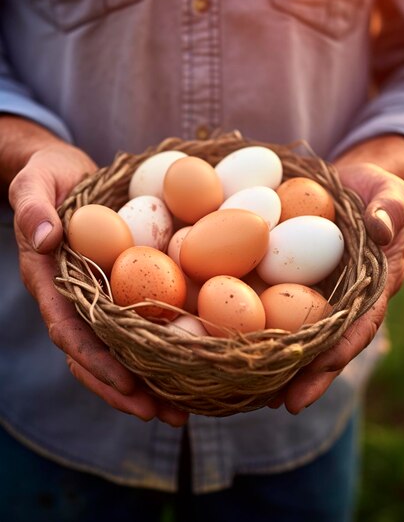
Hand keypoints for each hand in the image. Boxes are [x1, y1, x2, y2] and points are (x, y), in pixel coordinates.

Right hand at [9, 144, 187, 426]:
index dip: (95, 358)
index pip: (68, 328)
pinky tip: (184, 365)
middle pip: (93, 354)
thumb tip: (45, 239)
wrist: (62, 174)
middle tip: (162, 414)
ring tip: (180, 410)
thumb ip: (33, 207)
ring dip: (144, 382)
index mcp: (48, 279)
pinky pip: (132, 325)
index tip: (127, 382)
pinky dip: (154, 350)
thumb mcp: (35, 182)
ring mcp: (93, 296)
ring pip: (114, 350)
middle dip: (124, 388)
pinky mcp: (116, 287)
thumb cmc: (48, 176)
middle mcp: (71, 297)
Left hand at [269, 161, 403, 413]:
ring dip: (273, 360)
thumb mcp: (389, 192)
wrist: (347, 186)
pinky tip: (224, 337)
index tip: (319, 375)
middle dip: (302, 373)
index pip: (360, 324)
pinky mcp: (287, 278)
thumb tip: (380, 226)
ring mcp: (313, 291)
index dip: (339, 351)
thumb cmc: (374, 190)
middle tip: (278, 401)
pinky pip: (269, 300)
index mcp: (372, 285)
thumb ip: (390, 207)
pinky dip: (252, 321)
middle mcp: (341, 297)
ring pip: (295, 331)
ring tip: (247, 389)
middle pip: (323, 342)